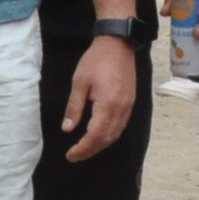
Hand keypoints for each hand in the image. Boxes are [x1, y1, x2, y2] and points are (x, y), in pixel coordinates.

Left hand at [61, 34, 137, 160]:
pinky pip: (121, 126)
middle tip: (75, 156)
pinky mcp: (131, 102)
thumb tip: (67, 129)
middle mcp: (121, 109)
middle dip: (90, 150)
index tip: (70, 155)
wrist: (117, 44)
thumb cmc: (96, 60)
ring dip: (100, 145)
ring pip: (115, 134)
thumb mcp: (79, 82)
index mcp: (108, 104)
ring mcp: (128, 106)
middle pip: (107, 139)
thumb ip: (74, 107)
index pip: (95, 135)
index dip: (83, 148)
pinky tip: (99, 136)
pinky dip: (109, 135)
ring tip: (85, 149)